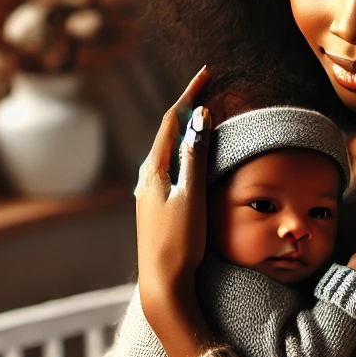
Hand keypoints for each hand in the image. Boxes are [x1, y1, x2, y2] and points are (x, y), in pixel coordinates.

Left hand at [135, 66, 215, 356]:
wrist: (163, 284)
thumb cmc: (179, 243)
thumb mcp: (192, 196)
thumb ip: (195, 156)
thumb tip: (200, 117)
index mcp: (154, 170)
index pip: (173, 120)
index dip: (190, 94)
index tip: (206, 72)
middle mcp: (148, 176)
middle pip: (169, 130)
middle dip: (188, 105)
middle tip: (207, 85)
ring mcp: (150, 191)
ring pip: (169, 148)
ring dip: (185, 127)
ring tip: (201, 111)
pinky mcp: (157, 205)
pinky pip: (171, 165)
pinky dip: (184, 149)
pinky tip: (190, 154)